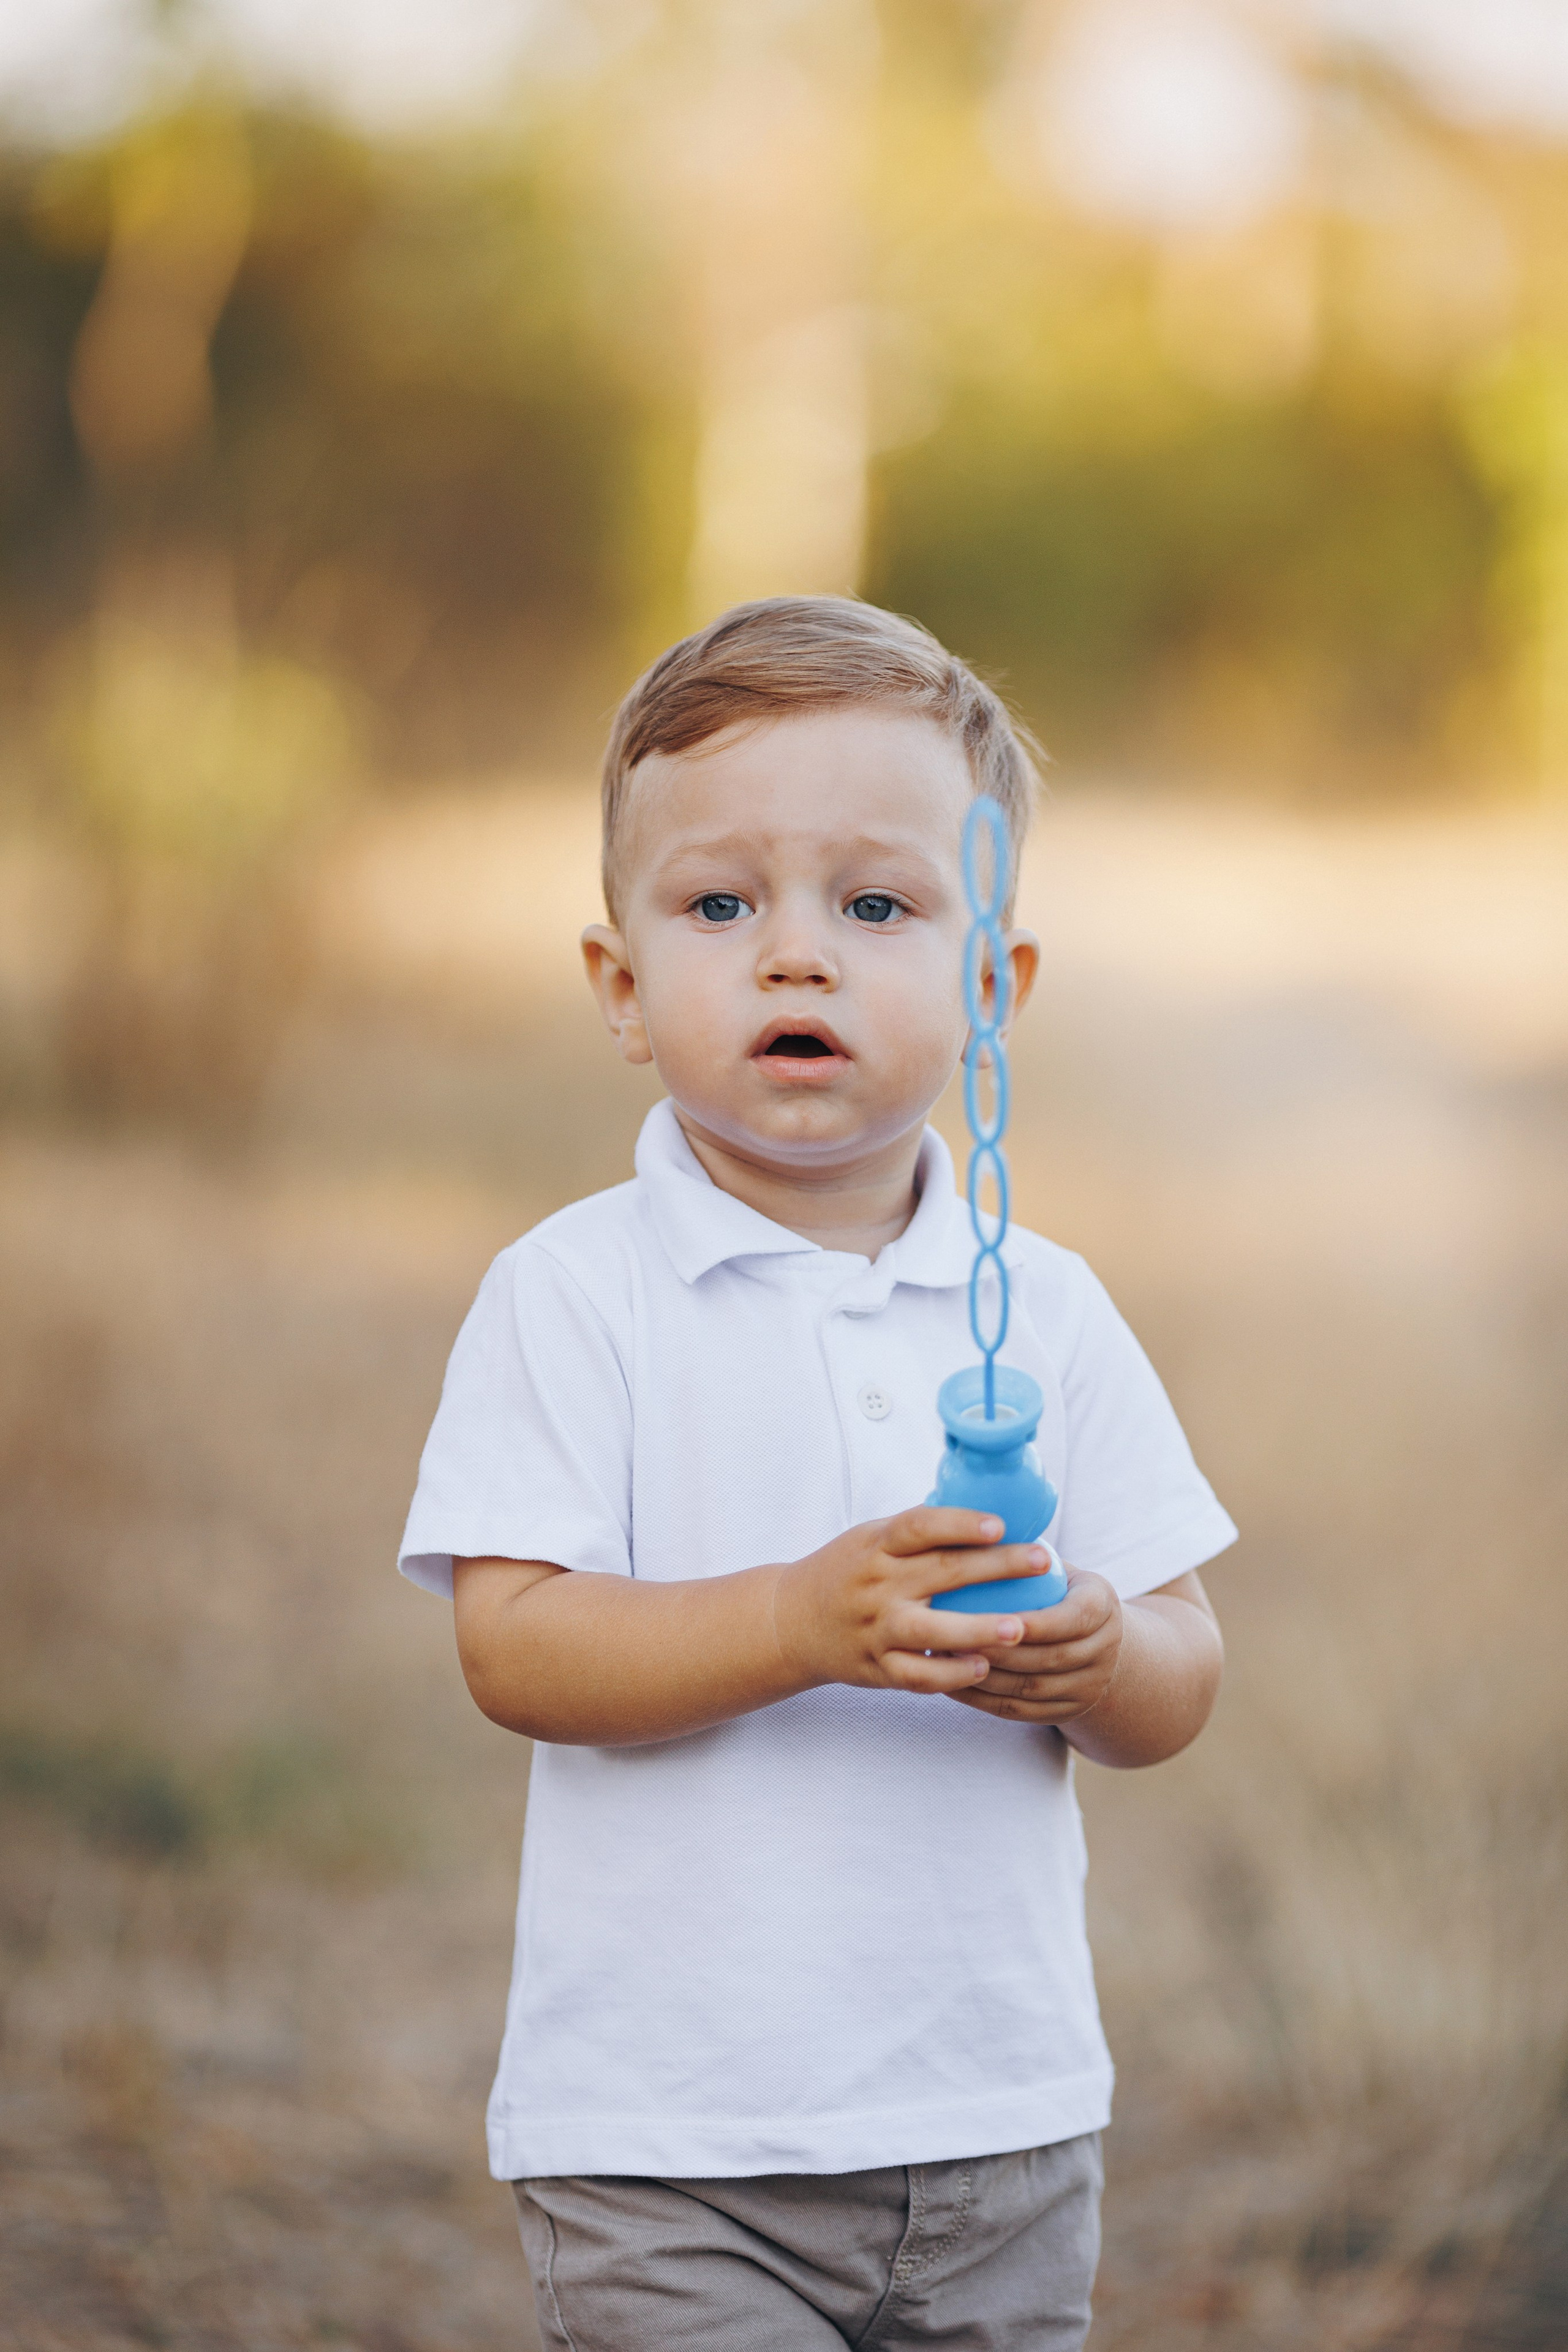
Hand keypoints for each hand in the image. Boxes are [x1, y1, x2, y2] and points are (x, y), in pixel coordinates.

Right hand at [771, 1508, 1054, 1697]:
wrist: (790, 1622)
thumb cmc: (847, 1571)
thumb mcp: (870, 1538)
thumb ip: (917, 1531)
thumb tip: (985, 1512)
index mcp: (877, 1545)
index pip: (920, 1526)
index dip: (960, 1523)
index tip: (999, 1523)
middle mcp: (877, 1584)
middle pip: (942, 1572)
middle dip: (997, 1567)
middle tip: (1041, 1561)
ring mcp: (876, 1628)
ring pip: (932, 1631)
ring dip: (978, 1630)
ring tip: (1019, 1628)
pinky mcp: (877, 1667)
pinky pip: (918, 1675)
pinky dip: (950, 1674)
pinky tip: (984, 1668)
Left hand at [947, 1568, 1122, 1723]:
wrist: (1105, 1645)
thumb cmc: (1061, 1592)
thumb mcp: (1062, 1570)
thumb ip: (1028, 1554)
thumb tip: (969, 1522)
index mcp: (1102, 1608)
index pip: (1072, 1619)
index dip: (1038, 1623)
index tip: (998, 1617)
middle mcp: (1102, 1651)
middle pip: (1048, 1659)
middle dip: (1000, 1651)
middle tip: (952, 1635)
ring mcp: (1087, 1687)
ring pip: (1030, 1689)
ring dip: (984, 1676)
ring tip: (943, 1657)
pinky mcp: (1067, 1712)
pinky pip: (1019, 1712)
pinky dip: (982, 1700)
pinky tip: (949, 1681)